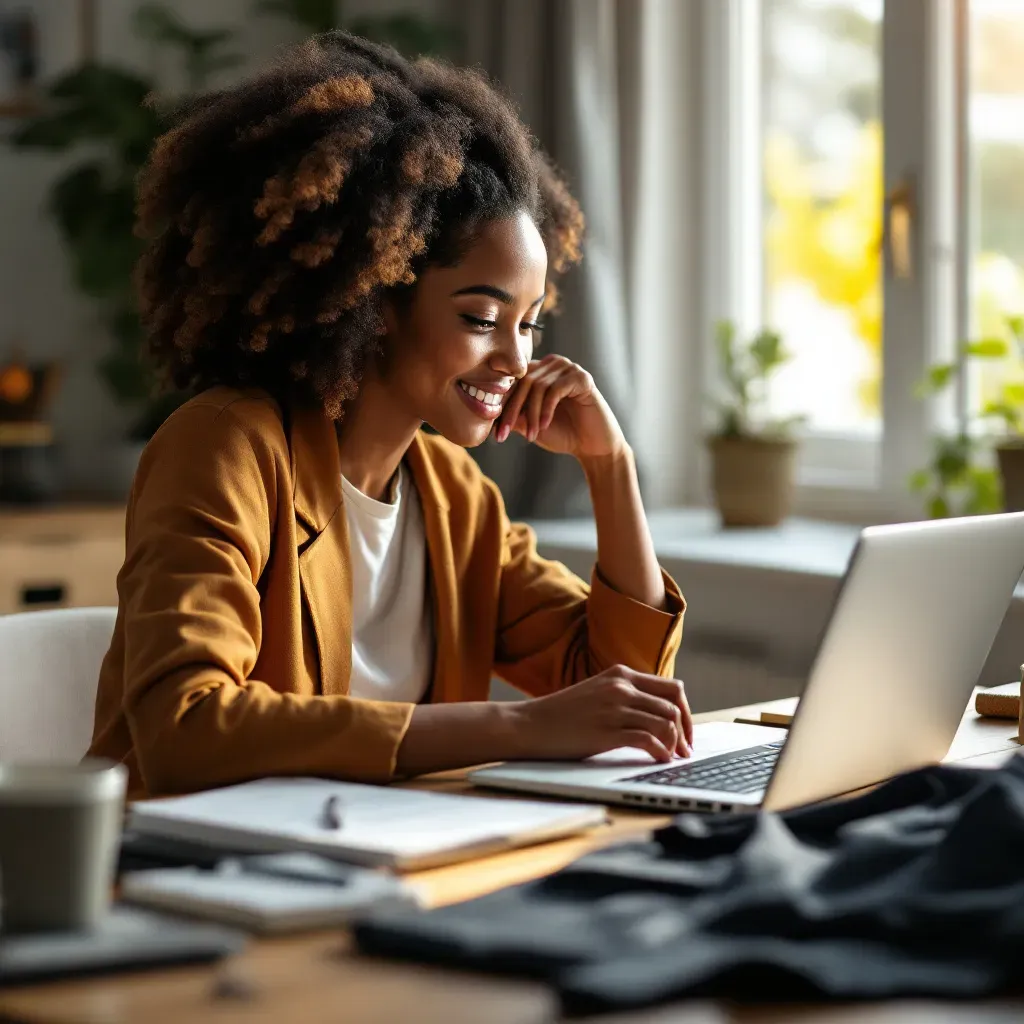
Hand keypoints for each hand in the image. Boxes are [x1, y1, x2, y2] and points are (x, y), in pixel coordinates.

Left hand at [493, 354, 625, 459]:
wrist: (592, 446)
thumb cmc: (562, 434)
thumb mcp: (530, 424)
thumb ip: (512, 414)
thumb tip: (486, 410)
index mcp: (539, 371)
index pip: (513, 382)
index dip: (501, 405)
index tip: (493, 432)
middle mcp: (552, 364)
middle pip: (523, 381)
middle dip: (512, 411)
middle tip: (503, 434)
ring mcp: (568, 368)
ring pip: (538, 386)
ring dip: (531, 414)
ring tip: (530, 435)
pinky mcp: (582, 377)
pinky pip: (555, 389)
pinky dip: (546, 409)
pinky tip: (544, 425)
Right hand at [510, 665, 693, 762]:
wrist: (529, 724)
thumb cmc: (562, 715)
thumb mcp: (597, 692)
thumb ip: (625, 696)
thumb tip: (657, 715)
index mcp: (621, 674)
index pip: (672, 687)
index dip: (686, 712)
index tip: (685, 732)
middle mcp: (621, 686)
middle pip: (674, 704)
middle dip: (685, 730)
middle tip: (684, 750)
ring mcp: (615, 707)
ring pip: (666, 722)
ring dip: (675, 743)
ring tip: (671, 757)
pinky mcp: (607, 730)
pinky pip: (649, 740)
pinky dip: (661, 752)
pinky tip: (659, 760)